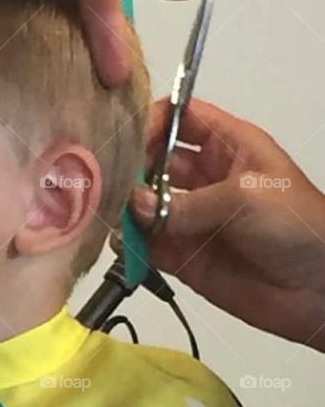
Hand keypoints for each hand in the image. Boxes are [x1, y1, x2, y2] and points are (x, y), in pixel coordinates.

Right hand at [130, 97, 324, 350]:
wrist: (320, 289)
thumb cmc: (296, 225)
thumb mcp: (246, 198)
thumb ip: (186, 202)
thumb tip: (133, 205)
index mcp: (228, 146)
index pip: (179, 117)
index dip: (151, 120)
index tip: (126, 139)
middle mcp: (204, 177)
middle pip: (153, 159)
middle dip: (129, 166)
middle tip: (103, 181)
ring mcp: (191, 217)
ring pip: (143, 203)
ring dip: (123, 207)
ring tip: (105, 213)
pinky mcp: (183, 255)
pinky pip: (147, 244)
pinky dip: (129, 244)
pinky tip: (120, 243)